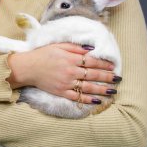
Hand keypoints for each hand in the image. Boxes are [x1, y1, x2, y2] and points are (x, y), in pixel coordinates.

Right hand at [7, 43, 121, 103]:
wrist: (28, 68)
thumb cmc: (44, 54)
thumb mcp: (59, 46)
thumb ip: (76, 48)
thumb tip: (91, 49)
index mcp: (71, 59)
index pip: (92, 61)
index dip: (104, 64)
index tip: (113, 66)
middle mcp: (71, 71)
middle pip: (93, 75)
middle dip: (107, 77)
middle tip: (118, 79)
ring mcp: (66, 83)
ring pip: (88, 87)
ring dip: (102, 89)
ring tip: (113, 91)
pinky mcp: (61, 92)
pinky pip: (77, 97)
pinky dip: (87, 99)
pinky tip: (97, 101)